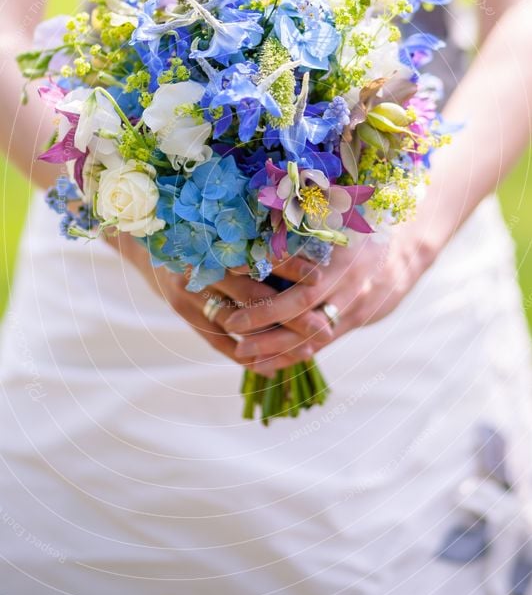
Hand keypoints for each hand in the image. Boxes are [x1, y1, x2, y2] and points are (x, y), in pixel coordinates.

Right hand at [104, 231, 332, 375]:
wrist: (145, 244)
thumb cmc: (196, 230)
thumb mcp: (222, 225)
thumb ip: (255, 236)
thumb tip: (308, 245)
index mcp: (213, 239)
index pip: (258, 256)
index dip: (290, 267)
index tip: (319, 277)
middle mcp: (199, 268)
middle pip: (252, 296)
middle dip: (290, 312)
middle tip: (322, 325)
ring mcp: (188, 294)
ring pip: (237, 322)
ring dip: (273, 340)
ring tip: (306, 349)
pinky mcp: (184, 315)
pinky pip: (217, 343)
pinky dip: (245, 356)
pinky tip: (271, 368)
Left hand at [224, 227, 436, 373]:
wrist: (408, 248)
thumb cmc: (363, 225)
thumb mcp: (340, 218)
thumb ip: (306, 225)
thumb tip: (259, 226)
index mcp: (344, 253)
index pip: (303, 264)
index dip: (269, 271)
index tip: (235, 271)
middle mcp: (350, 284)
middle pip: (303, 306)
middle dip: (265, 316)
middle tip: (231, 321)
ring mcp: (355, 307)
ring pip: (310, 335)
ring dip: (274, 347)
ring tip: (241, 352)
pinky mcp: (354, 322)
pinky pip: (319, 345)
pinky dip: (289, 357)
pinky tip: (262, 366)